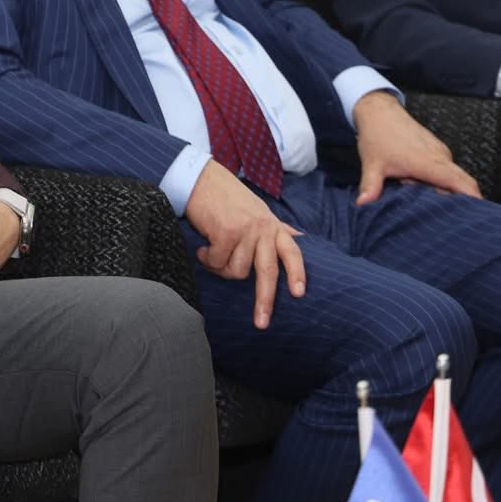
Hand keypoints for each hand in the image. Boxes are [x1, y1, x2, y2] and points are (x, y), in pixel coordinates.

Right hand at [183, 160, 303, 328]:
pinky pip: (217, 262)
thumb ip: (276, 227)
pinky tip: (203, 247)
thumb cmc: (227, 198)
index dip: (297, 273)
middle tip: (261, 323)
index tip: (299, 294)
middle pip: (267, 272)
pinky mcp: (225, 232)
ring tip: (212, 253)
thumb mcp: (258, 211)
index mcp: (273, 226)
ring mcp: (245, 230)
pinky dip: (207, 259)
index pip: (293, 252)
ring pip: (236, 271)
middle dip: (265, 300)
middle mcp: (263, 229)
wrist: (201, 178)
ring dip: (220, 268)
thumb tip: (299, 236)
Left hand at [352, 90, 479, 203]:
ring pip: (453, 177)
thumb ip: (371, 186)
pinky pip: (447, 169)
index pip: (460, 182)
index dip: (472, 199)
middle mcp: (440, 156)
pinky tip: (422, 185)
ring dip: (445, 190)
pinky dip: (440, 180)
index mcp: (429, 162)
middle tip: (446, 215)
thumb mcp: (372, 165)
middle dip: (461, 200)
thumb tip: (362, 204)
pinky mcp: (438, 150)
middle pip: (464, 182)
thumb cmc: (378, 136)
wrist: (379, 112)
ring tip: (423, 196)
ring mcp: (441, 152)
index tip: (477, 214)